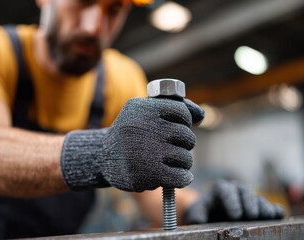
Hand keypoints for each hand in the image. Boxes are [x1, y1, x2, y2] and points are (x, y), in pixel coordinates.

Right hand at [60, 98, 203, 191]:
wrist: (102, 157)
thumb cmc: (130, 133)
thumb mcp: (144, 112)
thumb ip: (173, 108)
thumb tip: (201, 115)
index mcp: (143, 108)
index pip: (181, 112)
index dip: (185, 121)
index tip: (178, 127)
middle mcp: (144, 128)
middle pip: (186, 136)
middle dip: (184, 143)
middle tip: (173, 147)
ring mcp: (146, 152)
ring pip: (185, 158)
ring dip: (182, 162)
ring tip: (170, 162)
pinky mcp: (148, 174)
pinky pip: (181, 176)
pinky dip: (183, 178)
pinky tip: (178, 176)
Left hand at [183, 179, 284, 223]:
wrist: (212, 214)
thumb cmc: (203, 213)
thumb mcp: (197, 213)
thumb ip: (197, 214)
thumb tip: (198, 220)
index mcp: (220, 189)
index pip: (225, 189)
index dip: (231, 200)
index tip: (234, 215)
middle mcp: (236, 190)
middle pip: (245, 190)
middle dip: (249, 202)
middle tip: (251, 215)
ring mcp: (250, 198)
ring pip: (258, 198)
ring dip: (263, 207)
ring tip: (266, 217)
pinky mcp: (260, 207)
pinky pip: (271, 206)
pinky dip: (276, 211)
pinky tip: (278, 217)